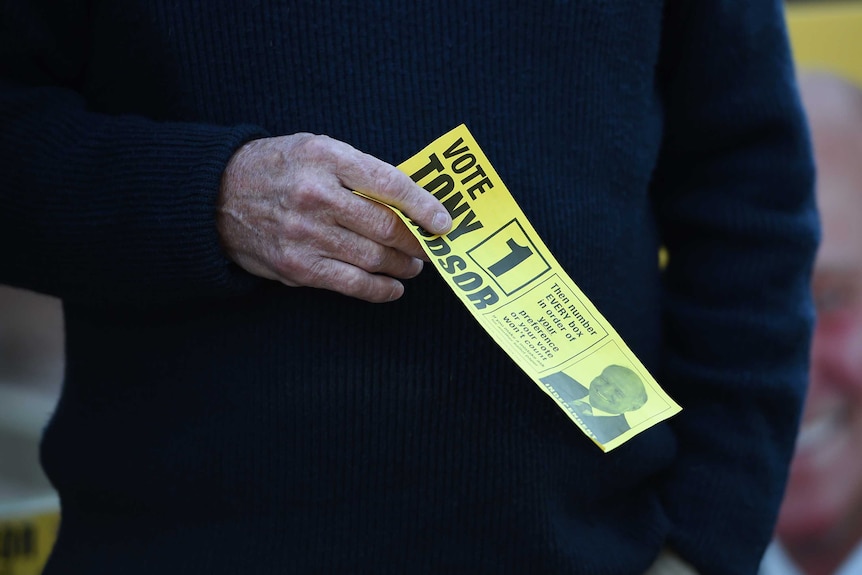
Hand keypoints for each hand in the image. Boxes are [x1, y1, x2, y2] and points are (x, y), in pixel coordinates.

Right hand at [217, 133, 451, 302]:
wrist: (217, 196)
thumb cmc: (278, 168)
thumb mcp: (317, 149)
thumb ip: (360, 171)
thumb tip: (411, 201)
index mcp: (325, 157)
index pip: (389, 183)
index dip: (424, 206)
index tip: (444, 222)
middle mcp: (316, 196)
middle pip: (385, 226)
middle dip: (417, 242)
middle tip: (431, 247)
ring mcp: (305, 235)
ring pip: (373, 258)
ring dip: (403, 266)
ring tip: (414, 265)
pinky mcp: (297, 267)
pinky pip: (351, 284)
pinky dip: (381, 290)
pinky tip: (394, 287)